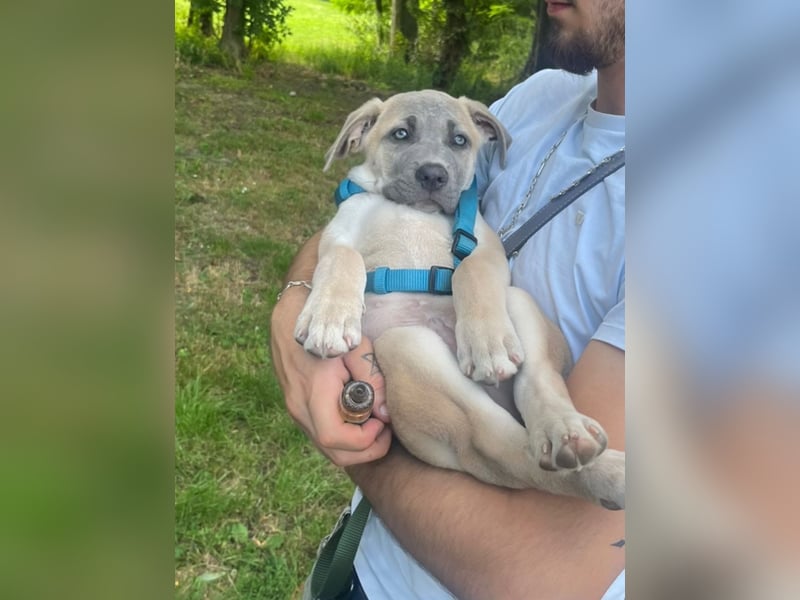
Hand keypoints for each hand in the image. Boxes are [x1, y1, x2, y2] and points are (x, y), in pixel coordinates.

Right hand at [271, 289, 390, 465]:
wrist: (290, 321)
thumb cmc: (326, 330)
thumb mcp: (355, 346)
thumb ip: (372, 378)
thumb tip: (385, 414)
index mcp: (313, 392)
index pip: (334, 437)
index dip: (363, 440)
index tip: (381, 422)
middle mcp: (300, 409)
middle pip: (332, 452)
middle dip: (365, 451)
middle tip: (385, 430)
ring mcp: (296, 412)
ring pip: (327, 448)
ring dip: (355, 446)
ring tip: (375, 424)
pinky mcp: (299, 411)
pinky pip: (322, 436)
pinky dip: (344, 437)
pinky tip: (358, 418)